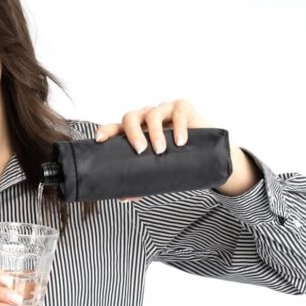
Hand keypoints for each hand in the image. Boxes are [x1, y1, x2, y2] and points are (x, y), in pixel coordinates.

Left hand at [95, 98, 212, 201]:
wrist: (206, 156)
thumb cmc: (176, 160)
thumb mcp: (157, 172)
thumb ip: (140, 183)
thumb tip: (122, 198)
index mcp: (135, 132)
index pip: (115, 128)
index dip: (105, 131)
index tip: (100, 140)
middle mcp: (146, 119)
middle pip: (130, 117)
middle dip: (132, 133)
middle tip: (140, 150)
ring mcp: (164, 111)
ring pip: (152, 114)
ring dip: (155, 132)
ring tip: (161, 150)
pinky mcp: (183, 107)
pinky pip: (178, 112)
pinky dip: (178, 127)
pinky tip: (180, 142)